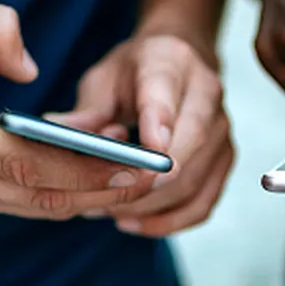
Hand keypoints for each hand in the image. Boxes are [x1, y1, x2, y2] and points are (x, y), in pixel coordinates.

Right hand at [0, 0, 154, 217]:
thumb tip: (33, 69)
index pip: (32, 163)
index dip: (89, 169)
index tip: (135, 164)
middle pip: (44, 196)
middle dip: (104, 191)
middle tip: (153, 174)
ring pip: (37, 206)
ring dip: (87, 196)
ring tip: (132, 171)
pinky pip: (22, 201)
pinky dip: (61, 193)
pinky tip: (92, 174)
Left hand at [46, 34, 232, 236]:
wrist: (180, 63)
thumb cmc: (136, 72)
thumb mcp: (103, 78)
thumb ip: (87, 110)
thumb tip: (60, 134)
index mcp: (171, 63)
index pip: (166, 95)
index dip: (156, 125)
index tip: (143, 153)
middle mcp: (207, 95)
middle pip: (189, 146)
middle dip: (147, 181)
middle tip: (105, 200)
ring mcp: (222, 130)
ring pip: (194, 182)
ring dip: (150, 206)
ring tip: (110, 212)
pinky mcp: (224, 159)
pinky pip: (202, 203)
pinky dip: (169, 220)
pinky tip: (134, 222)